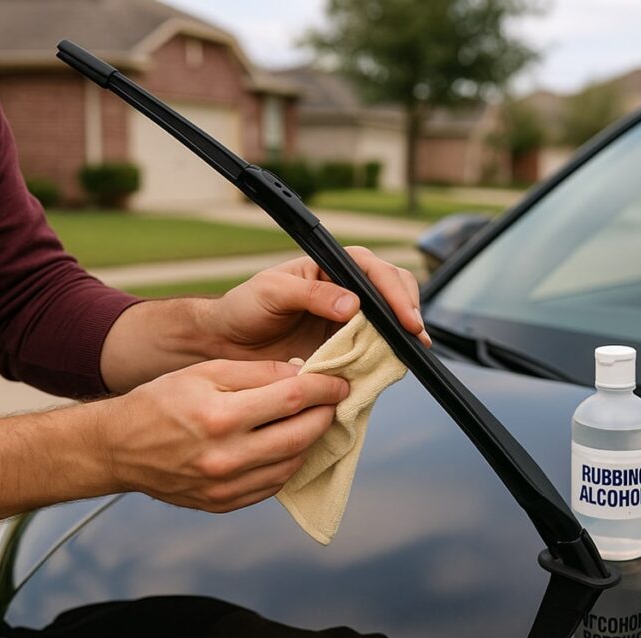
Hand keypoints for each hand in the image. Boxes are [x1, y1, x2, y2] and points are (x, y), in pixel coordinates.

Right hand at [100, 359, 348, 512]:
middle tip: (333, 400)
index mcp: (220, 416)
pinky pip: (273, 485)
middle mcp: (225, 456)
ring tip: (313, 420)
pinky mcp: (224, 503)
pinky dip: (288, 463)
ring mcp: (225, 485)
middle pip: (300, 435)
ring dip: (310, 440)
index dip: (324, 388)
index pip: (293, 399)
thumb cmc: (161, 402)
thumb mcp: (205, 372)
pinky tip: (287, 445)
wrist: (119, 448)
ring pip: (292, 463)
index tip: (339, 382)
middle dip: (325, 414)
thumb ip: (257, 373)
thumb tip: (302, 374)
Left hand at [208, 246, 429, 362]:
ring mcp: (347, 323)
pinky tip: (393, 366)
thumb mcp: (272, 292)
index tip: (403, 317)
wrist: (226, 345)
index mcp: (330, 269)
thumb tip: (353, 304)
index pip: (373, 269)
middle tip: (414, 335)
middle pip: (392, 291)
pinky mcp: (344, 351)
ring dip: (403, 336)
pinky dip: (386, 359)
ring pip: (389, 323)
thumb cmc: (244, 308)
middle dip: (409, 310)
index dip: (394, 291)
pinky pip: (373, 352)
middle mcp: (345, 292)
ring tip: (411, 353)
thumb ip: (312, 294)